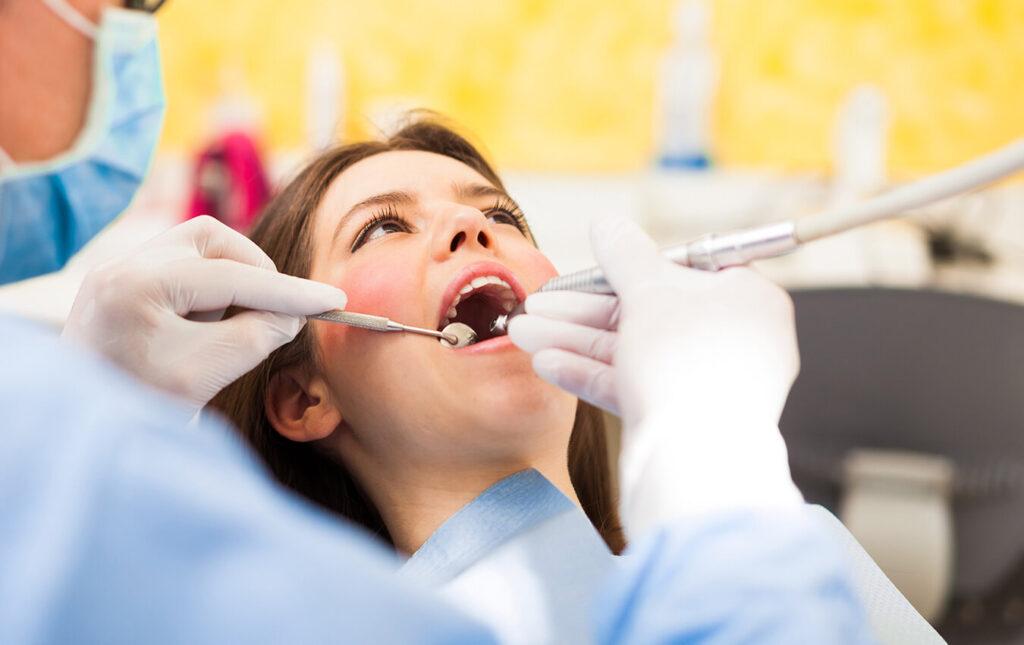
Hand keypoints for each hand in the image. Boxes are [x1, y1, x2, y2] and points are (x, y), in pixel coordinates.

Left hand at [63, 216, 345, 412]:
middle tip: (272, 316)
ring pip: (197, 247)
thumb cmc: (140, 408)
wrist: (82, 432)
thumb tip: (293, 310)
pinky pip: (180, 266)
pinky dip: (206, 289)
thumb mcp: (209, 373)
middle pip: (212, 241)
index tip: (334, 298)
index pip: (231, 277)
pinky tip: (203, 326)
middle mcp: (119, 265)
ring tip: (226, 326)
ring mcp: (115, 271)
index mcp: (134, 286)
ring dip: (229, 279)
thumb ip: (260, 333)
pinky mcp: (120, 283)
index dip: (290, 291)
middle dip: (253, 274)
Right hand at [509, 216, 802, 530]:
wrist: (699, 465)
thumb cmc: (688, 364)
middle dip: (582, 310)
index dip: (632, 266)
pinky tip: (546, 364)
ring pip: (632, 352)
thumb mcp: (650, 292)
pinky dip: (591, 374)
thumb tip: (606, 222)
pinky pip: (634, 387)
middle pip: (648, 313)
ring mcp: (705, 384)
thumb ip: (624, 255)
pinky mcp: (680, 420)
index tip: (589, 268)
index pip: (686, 270)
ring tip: (523, 332)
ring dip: (575, 340)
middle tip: (536, 304)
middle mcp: (731, 341)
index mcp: (746, 300)